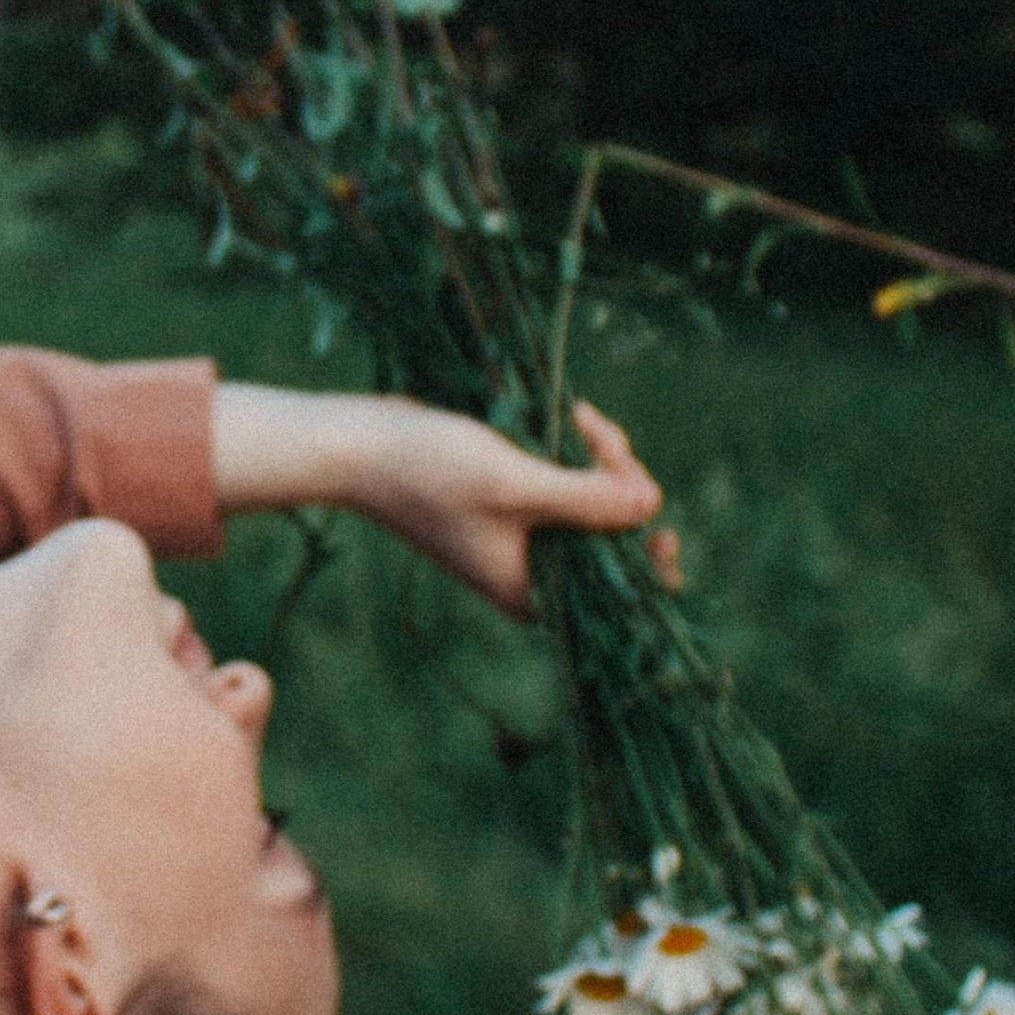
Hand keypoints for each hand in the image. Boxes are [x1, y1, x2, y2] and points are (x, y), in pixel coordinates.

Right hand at [211, 382, 666, 621]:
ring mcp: (525, 535)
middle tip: (602, 440)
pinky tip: (576, 417)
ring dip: (605, 461)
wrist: (360, 446)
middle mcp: (534, 572)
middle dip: (624, 487)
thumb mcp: (515, 485)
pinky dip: (581, 453)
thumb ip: (587, 499)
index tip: (649, 501)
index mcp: (534, 592)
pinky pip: (572, 484)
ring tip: (585, 420)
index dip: (652, 556)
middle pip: (618, 543)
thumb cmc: (430, 473)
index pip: (622, 596)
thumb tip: (654, 505)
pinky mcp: (516, 501)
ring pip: (599, 505)